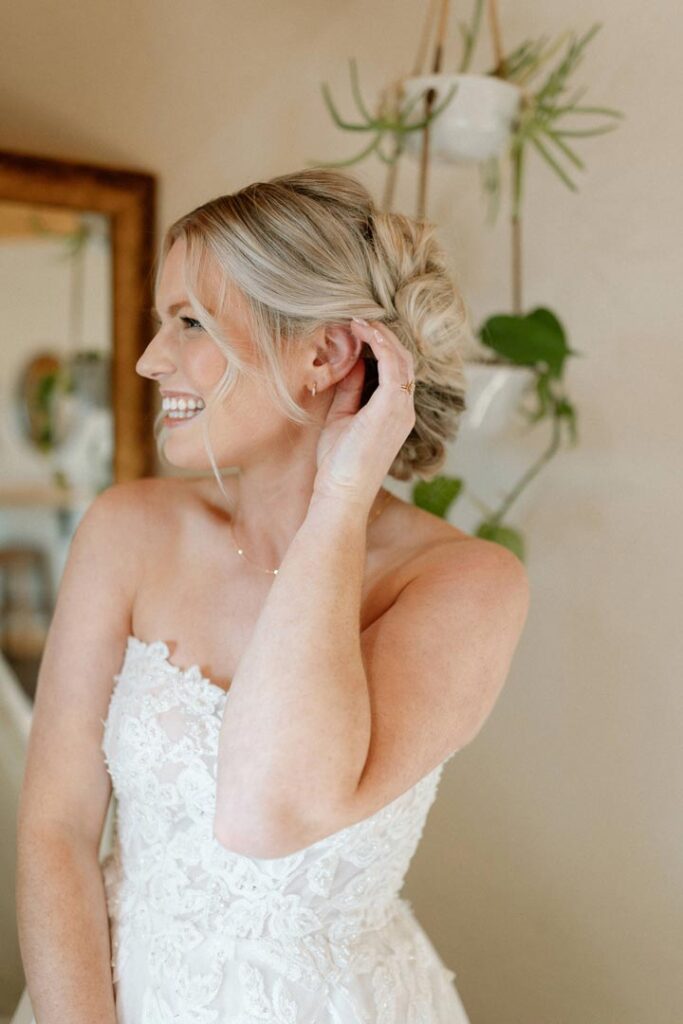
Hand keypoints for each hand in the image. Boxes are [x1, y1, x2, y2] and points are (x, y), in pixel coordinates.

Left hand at [312, 318, 415, 509]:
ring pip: (401, 357)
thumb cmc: (338, 463)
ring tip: (357, 319)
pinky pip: (393, 363)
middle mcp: (404, 408)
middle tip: (357, 318)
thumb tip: (352, 362)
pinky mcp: (393, 406)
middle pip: (402, 360)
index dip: (379, 347)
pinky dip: (379, 343)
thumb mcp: (342, 418)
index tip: (356, 331)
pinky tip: (361, 330)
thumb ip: (350, 390)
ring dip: (380, 335)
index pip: (395, 370)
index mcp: (394, 412)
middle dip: (382, 336)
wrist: (342, 491)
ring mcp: (402, 407)